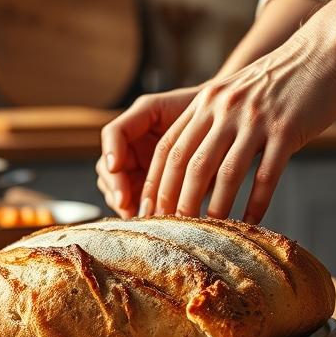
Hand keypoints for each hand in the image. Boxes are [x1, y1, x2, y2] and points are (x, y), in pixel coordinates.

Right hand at [96, 87, 199, 216]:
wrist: (228, 132)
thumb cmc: (212, 119)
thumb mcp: (194, 116)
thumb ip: (174, 130)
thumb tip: (154, 157)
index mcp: (140, 121)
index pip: (114, 133)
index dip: (111, 150)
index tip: (116, 167)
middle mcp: (133, 146)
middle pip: (108, 166)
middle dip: (115, 185)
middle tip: (126, 203)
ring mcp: (138, 169)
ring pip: (116, 188)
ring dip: (123, 202)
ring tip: (138, 214)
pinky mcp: (147, 189)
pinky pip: (133, 203)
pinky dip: (136, 212)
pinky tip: (147, 220)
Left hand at [141, 31, 335, 222]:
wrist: (323, 51)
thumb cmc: (278, 79)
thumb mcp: (233, 92)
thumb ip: (211, 120)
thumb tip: (191, 166)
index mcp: (206, 102)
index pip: (168, 147)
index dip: (155, 182)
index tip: (149, 209)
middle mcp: (224, 110)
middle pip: (189, 163)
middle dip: (176, 202)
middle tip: (173, 230)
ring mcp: (255, 120)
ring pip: (225, 173)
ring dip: (214, 208)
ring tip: (209, 232)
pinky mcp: (285, 130)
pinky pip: (266, 175)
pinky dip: (256, 203)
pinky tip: (251, 222)